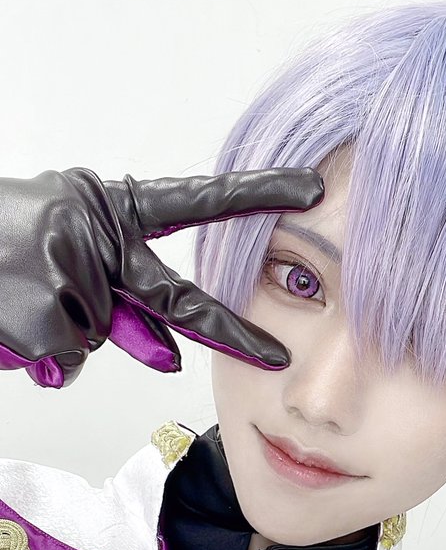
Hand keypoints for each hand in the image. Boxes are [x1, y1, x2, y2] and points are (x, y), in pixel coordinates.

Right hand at [0, 166, 323, 386]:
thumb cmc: (3, 245)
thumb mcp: (68, 253)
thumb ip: (124, 303)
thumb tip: (172, 356)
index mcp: (109, 206)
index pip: (195, 200)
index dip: (255, 195)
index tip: (310, 190)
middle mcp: (98, 233)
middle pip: (175, 296)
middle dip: (228, 330)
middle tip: (275, 355)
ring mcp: (73, 271)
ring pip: (96, 339)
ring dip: (62, 334)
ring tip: (18, 297)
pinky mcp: (47, 313)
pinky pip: (65, 358)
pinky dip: (38, 354)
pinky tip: (10, 319)